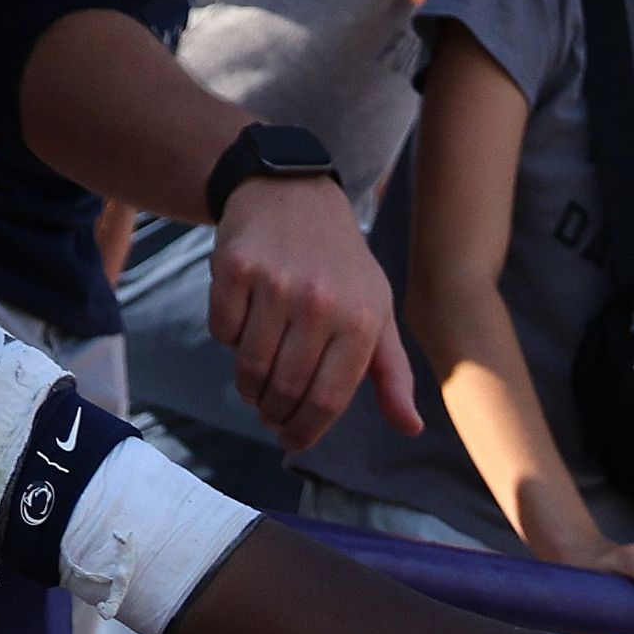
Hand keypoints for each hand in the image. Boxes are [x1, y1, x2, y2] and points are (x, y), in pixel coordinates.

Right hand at [209, 176, 420, 449]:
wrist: (294, 193)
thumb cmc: (341, 264)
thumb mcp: (377, 312)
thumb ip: (392, 373)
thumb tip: (411, 428)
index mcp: (361, 319)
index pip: (329, 398)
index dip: (306, 430)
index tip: (291, 441)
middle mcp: (321, 302)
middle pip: (286, 388)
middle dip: (274, 412)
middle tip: (269, 413)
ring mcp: (276, 283)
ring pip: (249, 365)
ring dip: (248, 385)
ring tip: (255, 381)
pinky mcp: (236, 267)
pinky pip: (222, 331)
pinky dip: (229, 339)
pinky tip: (244, 325)